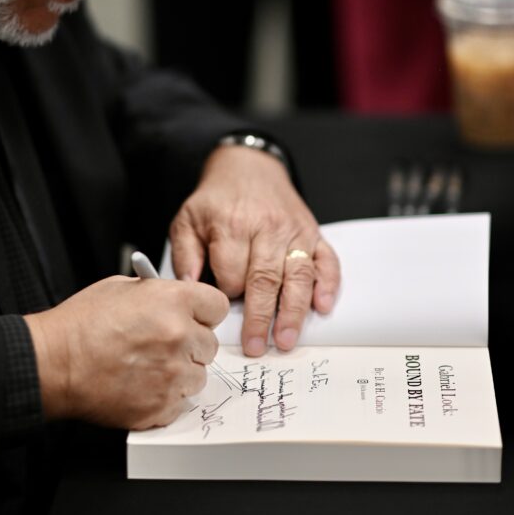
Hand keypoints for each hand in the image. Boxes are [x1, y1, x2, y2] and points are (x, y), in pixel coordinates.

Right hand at [25, 275, 228, 429]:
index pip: (217, 306)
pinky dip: (164, 397)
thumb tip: (178, 301)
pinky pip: (180, 402)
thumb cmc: (80, 325)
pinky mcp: (162, 406)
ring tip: (146, 366)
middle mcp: (179, 337)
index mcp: (173, 302)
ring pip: (197, 376)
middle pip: (210, 345)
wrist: (53, 364)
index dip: (203, 312)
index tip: (196, 318)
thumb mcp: (122, 288)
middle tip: (161, 344)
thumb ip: (159, 294)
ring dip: (178, 373)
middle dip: (190, 344)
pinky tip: (139, 384)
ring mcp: (172, 375)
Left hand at [169, 146, 339, 355]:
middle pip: (265, 279)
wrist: (249, 167)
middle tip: (256, 347)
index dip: (226, 295)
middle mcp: (267, 228)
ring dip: (294, 311)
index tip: (221, 311)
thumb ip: (185, 254)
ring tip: (287, 340)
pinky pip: (327, 260)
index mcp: (232, 225)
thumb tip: (188, 288)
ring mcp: (294, 231)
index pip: (232, 272)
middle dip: (261, 318)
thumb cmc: (217, 200)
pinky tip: (322, 307)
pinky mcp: (313, 233)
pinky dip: (328, 284)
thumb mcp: (188, 219)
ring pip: (298, 275)